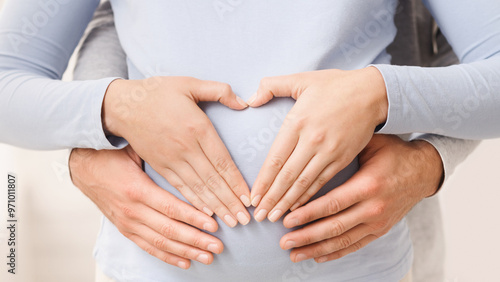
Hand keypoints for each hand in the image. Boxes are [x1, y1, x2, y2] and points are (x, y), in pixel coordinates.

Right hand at [69, 146, 223, 268]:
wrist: (83, 167)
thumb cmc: (110, 156)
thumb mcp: (135, 150)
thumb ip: (159, 156)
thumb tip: (187, 155)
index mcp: (137, 190)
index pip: (171, 208)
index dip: (194, 218)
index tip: (213, 225)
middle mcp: (132, 210)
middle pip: (169, 229)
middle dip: (196, 240)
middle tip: (217, 246)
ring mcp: (128, 223)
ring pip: (161, 242)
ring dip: (186, 252)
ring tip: (207, 257)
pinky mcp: (125, 229)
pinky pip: (148, 247)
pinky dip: (167, 256)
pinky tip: (184, 262)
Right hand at [103, 77, 250, 226]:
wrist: (122, 105)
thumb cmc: (158, 92)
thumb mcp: (189, 83)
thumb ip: (219, 91)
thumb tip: (244, 102)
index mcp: (198, 127)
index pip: (222, 161)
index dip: (236, 182)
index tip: (248, 198)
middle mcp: (186, 147)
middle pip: (213, 180)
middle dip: (230, 202)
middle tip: (244, 220)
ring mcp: (172, 159)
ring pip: (198, 188)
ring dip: (216, 206)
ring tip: (230, 222)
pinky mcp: (160, 166)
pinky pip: (180, 187)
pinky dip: (193, 202)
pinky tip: (205, 213)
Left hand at [249, 67, 388, 221]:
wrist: (372, 92)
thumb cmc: (335, 85)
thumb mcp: (301, 79)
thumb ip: (272, 86)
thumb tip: (250, 99)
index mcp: (297, 122)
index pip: (275, 158)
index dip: (263, 181)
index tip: (253, 197)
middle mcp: (312, 140)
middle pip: (287, 176)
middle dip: (272, 198)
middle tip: (259, 216)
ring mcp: (329, 151)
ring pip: (304, 183)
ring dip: (288, 202)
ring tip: (275, 218)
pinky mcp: (342, 158)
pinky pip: (322, 182)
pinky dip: (309, 197)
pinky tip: (298, 208)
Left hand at [278, 134, 442, 262]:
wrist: (424, 171)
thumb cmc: (393, 153)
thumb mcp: (371, 144)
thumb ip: (343, 148)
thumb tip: (312, 145)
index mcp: (368, 185)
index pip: (332, 204)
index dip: (308, 214)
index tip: (287, 219)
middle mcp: (374, 208)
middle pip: (334, 227)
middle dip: (306, 236)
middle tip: (283, 242)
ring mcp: (378, 222)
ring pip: (343, 241)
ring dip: (316, 249)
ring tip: (294, 254)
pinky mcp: (381, 230)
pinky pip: (355, 245)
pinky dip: (335, 253)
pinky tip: (317, 256)